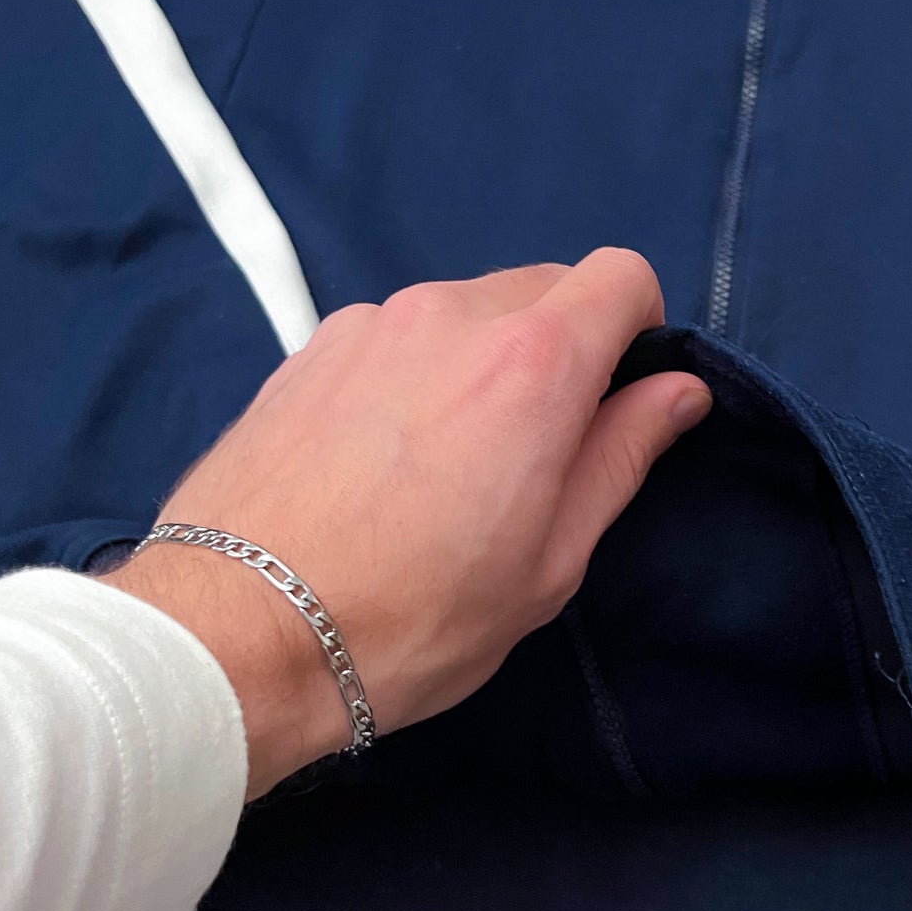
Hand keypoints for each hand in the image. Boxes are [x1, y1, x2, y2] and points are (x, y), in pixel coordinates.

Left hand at [102, 250, 710, 797]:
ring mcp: (368, 323)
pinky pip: (394, 336)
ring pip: (463, 313)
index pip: (621, 276)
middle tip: (533, 455)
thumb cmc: (412, 619)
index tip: (617, 403)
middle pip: (543, 288)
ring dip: (480, 363)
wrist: (235, 634)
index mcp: (532, 361)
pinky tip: (378, 461)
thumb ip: (620, 457)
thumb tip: (676, 389)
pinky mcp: (306, 348)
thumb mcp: (549, 562)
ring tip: (444, 467)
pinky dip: (411, 375)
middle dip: (561, 351)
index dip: (637, 333)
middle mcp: (450, 314)